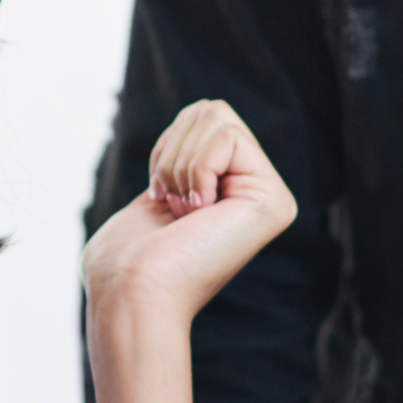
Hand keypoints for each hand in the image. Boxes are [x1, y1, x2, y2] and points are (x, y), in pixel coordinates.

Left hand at [82, 100, 297, 336]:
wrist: (132, 292)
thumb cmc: (129, 256)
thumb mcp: (158, 191)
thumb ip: (187, 154)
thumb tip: (204, 114)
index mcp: (233, 189)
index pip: (202, 115)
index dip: (168, 146)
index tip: (161, 198)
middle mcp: (258, 191)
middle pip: (212, 110)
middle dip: (172, 151)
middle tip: (172, 207)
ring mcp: (271, 197)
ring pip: (218, 118)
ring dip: (178, 164)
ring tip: (182, 213)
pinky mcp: (274, 201)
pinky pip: (226, 137)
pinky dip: (196, 169)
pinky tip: (198, 213)